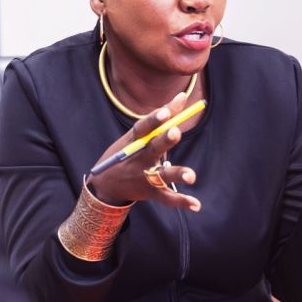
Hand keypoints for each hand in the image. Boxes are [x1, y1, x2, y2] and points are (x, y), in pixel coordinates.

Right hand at [88, 92, 200, 211]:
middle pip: (153, 148)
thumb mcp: (139, 134)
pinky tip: (196, 204)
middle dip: (164, 141)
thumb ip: (164, 115)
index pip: (143, 127)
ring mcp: (144, 176)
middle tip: (175, 132)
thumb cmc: (128, 151)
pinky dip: (181, 201)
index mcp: (135, 141)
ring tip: (191, 176)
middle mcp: (139, 158)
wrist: (105, 184)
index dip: (154, 119)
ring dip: (177, 174)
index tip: (165, 112)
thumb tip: (183, 96)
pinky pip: (167, 198)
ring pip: (162, 175)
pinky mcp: (151, 192)